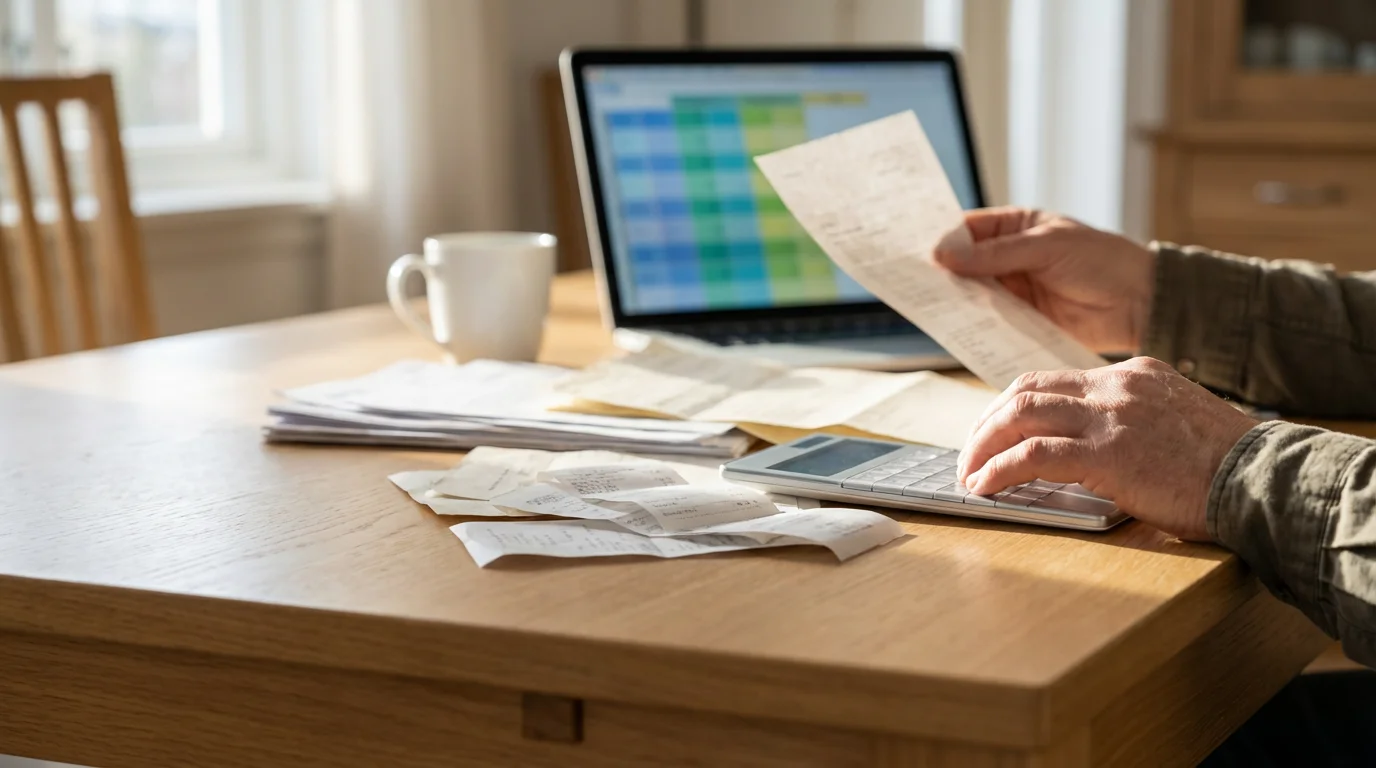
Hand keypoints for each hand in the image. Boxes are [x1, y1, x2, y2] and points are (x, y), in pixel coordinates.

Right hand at [934, 207, 1155, 351]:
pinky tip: (953, 326)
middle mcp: (1008, 258)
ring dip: (952, 299)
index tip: (912, 248)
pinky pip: (988, 321)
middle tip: (909, 280)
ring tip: (924, 304)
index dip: (940, 237)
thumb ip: (997, 254)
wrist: (1141, 303)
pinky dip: (971, 324)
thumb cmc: (1102, 260)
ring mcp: (1013, 291)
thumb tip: (946, 255)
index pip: (966, 229)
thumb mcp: (1047, 246)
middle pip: (962, 264)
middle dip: (939, 272)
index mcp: (1015, 228)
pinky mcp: (1020, 321)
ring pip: (971, 294)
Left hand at [956, 357, 1258, 540]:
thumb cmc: (1224, 467)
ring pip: (1020, 414)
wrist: (1264, 480)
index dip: (1013, 407)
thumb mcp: (1173, 424)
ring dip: (983, 445)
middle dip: (986, 423)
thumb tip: (1082, 451)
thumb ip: (1129, 423)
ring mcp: (1111, 416)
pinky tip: (983, 487)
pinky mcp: (1108, 452)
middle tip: (969, 454)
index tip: (993, 431)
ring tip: (967, 473)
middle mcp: (1116, 386)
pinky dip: (998, 469)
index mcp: (1132, 374)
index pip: (1053, 380)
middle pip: (1025, 390)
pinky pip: (1033, 455)